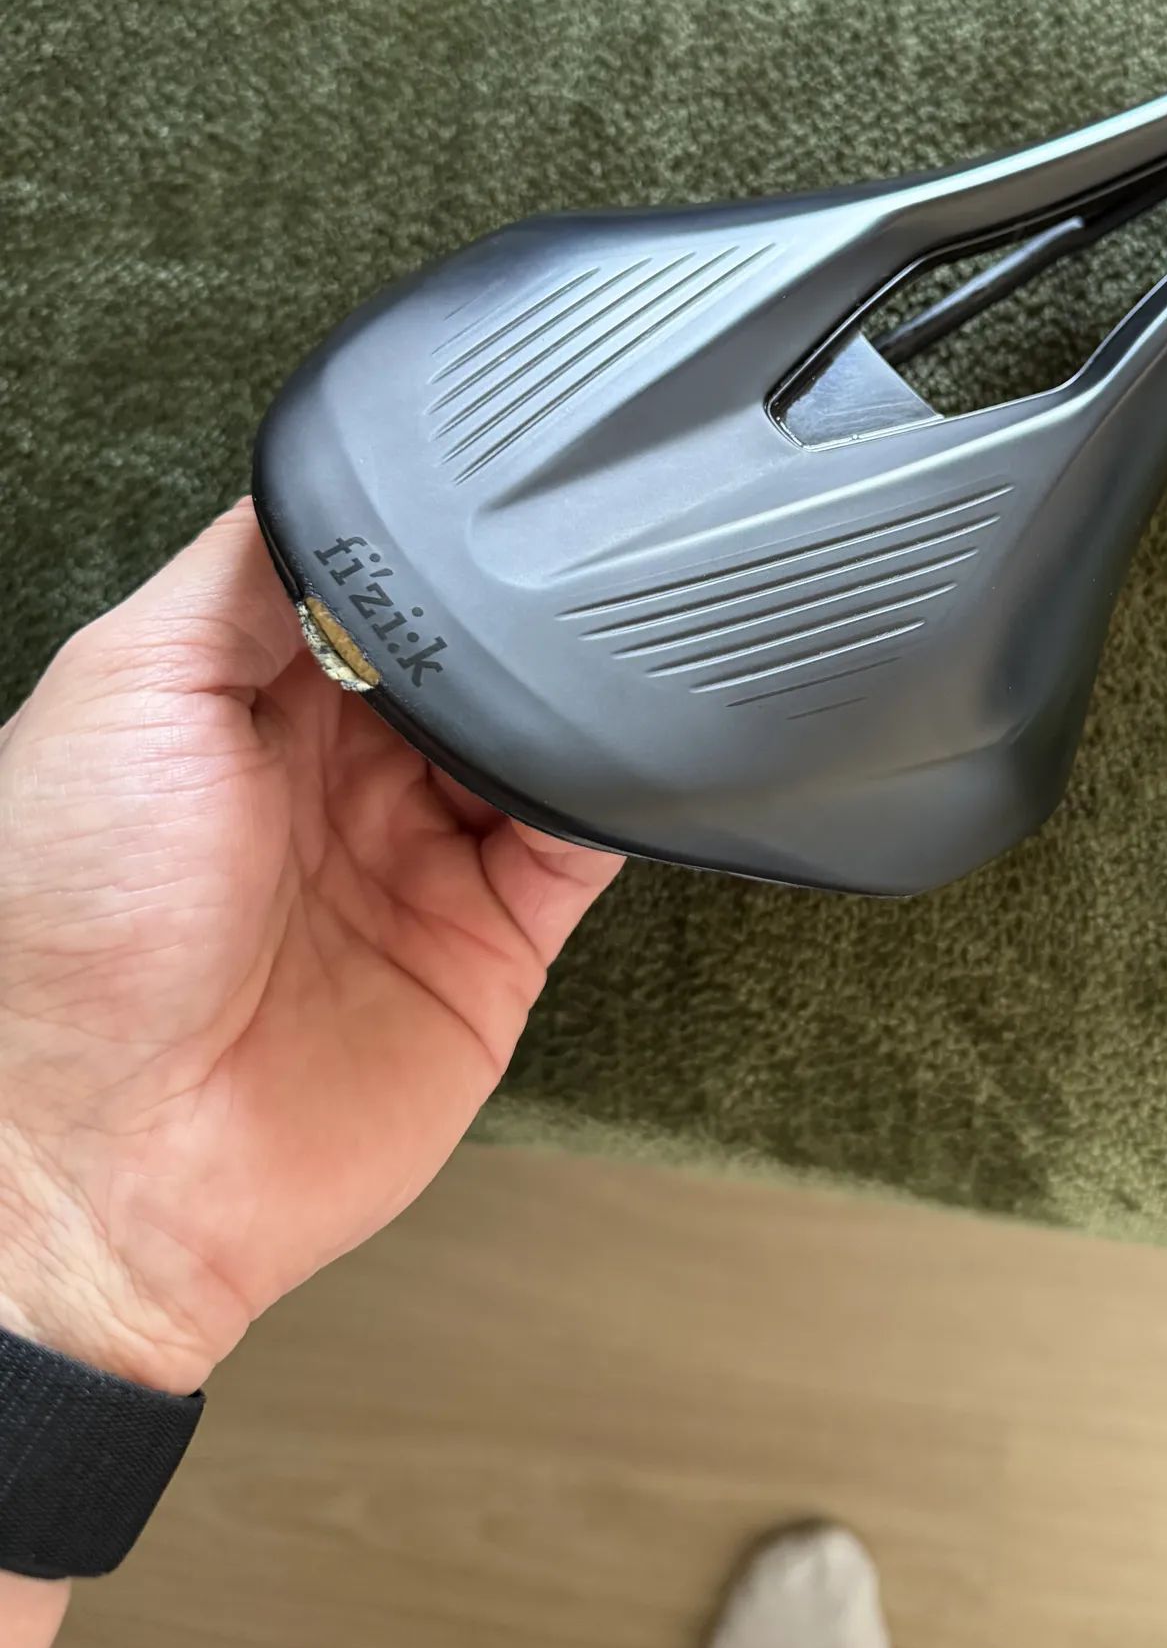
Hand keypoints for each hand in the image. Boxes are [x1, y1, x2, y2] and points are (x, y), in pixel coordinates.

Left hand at [0, 503, 619, 1393]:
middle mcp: (340, 775)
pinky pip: (583, 843)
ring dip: (564, 694)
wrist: (104, 1160)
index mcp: (244, 702)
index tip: (468, 498)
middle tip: (532, 582)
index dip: (415, 544)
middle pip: (465, 655)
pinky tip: (618, 747)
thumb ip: (237, 579)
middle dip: (503, 617)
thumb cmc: (66, 930)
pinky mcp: (493, 941)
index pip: (365, 586)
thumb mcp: (121, 687)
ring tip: (580, 655)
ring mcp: (421, 857)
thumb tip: (324, 486)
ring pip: (536, 735)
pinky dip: (615, 791)